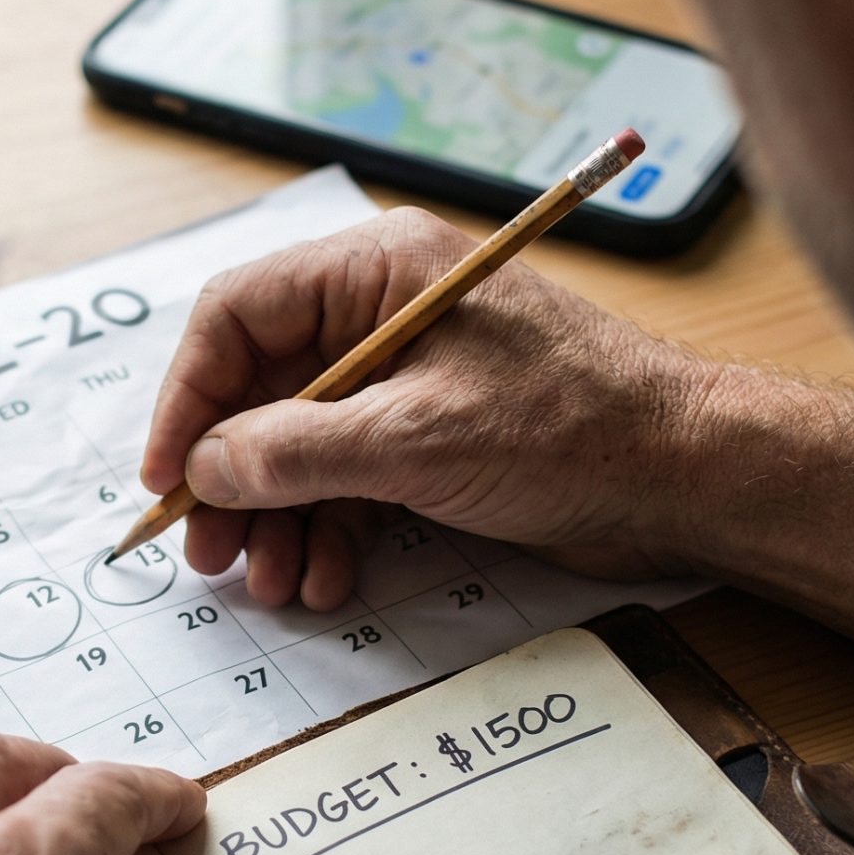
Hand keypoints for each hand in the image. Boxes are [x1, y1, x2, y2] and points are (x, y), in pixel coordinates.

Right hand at [141, 207, 725, 607]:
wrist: (687, 476)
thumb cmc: (569, 428)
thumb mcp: (414, 440)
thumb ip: (296, 452)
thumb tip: (206, 468)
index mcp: (377, 270)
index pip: (238, 315)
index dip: (188, 396)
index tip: (167, 476)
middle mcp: (384, 312)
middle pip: (263, 388)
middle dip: (233, 476)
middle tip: (209, 554)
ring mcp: (411, 376)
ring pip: (304, 443)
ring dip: (280, 518)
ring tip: (275, 584)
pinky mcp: (436, 434)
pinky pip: (352, 476)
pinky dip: (332, 529)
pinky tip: (328, 580)